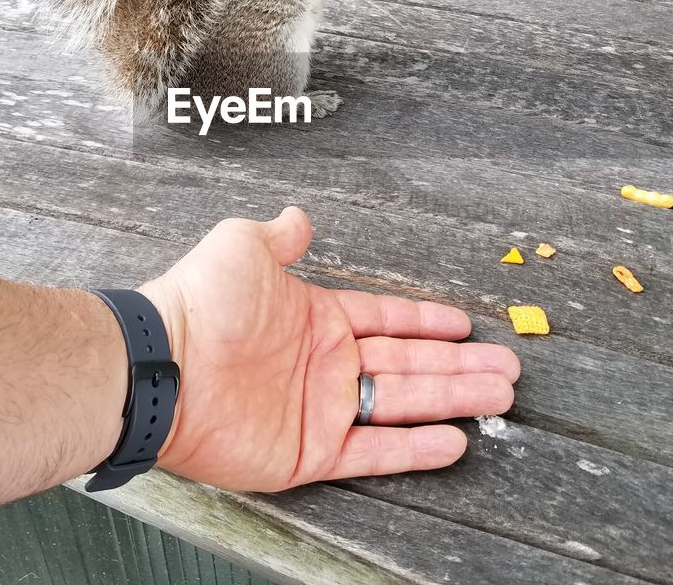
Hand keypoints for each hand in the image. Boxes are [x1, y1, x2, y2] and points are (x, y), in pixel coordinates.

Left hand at [138, 208, 518, 491]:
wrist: (165, 367)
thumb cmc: (200, 302)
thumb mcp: (242, 246)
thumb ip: (277, 236)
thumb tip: (297, 219)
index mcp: (316, 318)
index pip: (386, 319)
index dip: (426, 321)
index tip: (464, 324)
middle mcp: (325, 364)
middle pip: (409, 363)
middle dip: (459, 366)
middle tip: (506, 367)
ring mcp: (321, 409)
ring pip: (404, 403)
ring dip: (453, 399)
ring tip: (499, 396)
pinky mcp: (311, 452)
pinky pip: (375, 452)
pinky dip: (415, 448)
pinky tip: (454, 439)